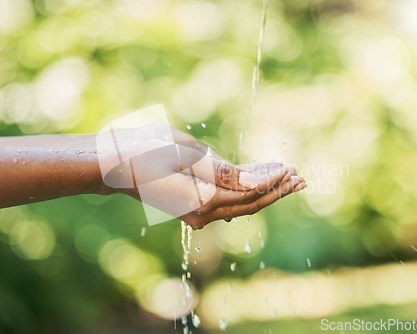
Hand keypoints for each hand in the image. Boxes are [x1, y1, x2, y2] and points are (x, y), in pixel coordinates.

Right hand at [97, 125, 305, 228]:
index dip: (274, 180)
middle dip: (277, 191)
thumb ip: (224, 171)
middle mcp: (203, 212)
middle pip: (250, 203)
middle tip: (302, 179)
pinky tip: (257, 186)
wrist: (114, 164)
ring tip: (286, 178)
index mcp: (204, 198)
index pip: (251, 190)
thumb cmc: (146, 150)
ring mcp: (196, 213)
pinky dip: (245, 193)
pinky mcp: (192, 208)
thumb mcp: (186, 153)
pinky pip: (226, 204)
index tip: (293, 169)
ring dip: (264, 192)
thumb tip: (258, 181)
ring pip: (240, 205)